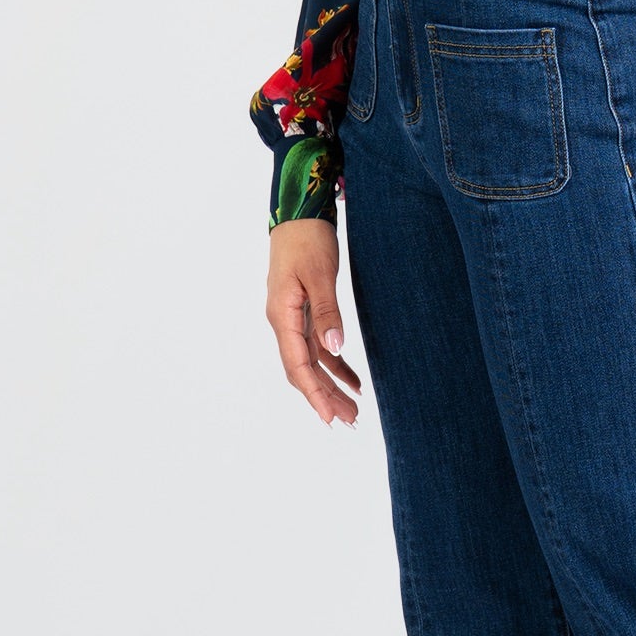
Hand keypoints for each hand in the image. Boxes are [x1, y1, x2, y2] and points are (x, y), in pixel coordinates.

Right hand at [266, 216, 361, 426]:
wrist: (297, 214)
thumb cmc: (307, 240)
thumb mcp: (320, 275)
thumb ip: (326, 312)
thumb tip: (334, 349)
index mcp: (282, 316)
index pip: (297, 365)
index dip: (314, 394)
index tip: (329, 418)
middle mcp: (283, 322)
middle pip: (303, 370)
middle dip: (325, 397)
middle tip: (350, 421)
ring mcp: (292, 318)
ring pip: (311, 361)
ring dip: (331, 385)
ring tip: (354, 409)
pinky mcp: (303, 311)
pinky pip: (318, 346)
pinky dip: (336, 364)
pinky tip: (354, 380)